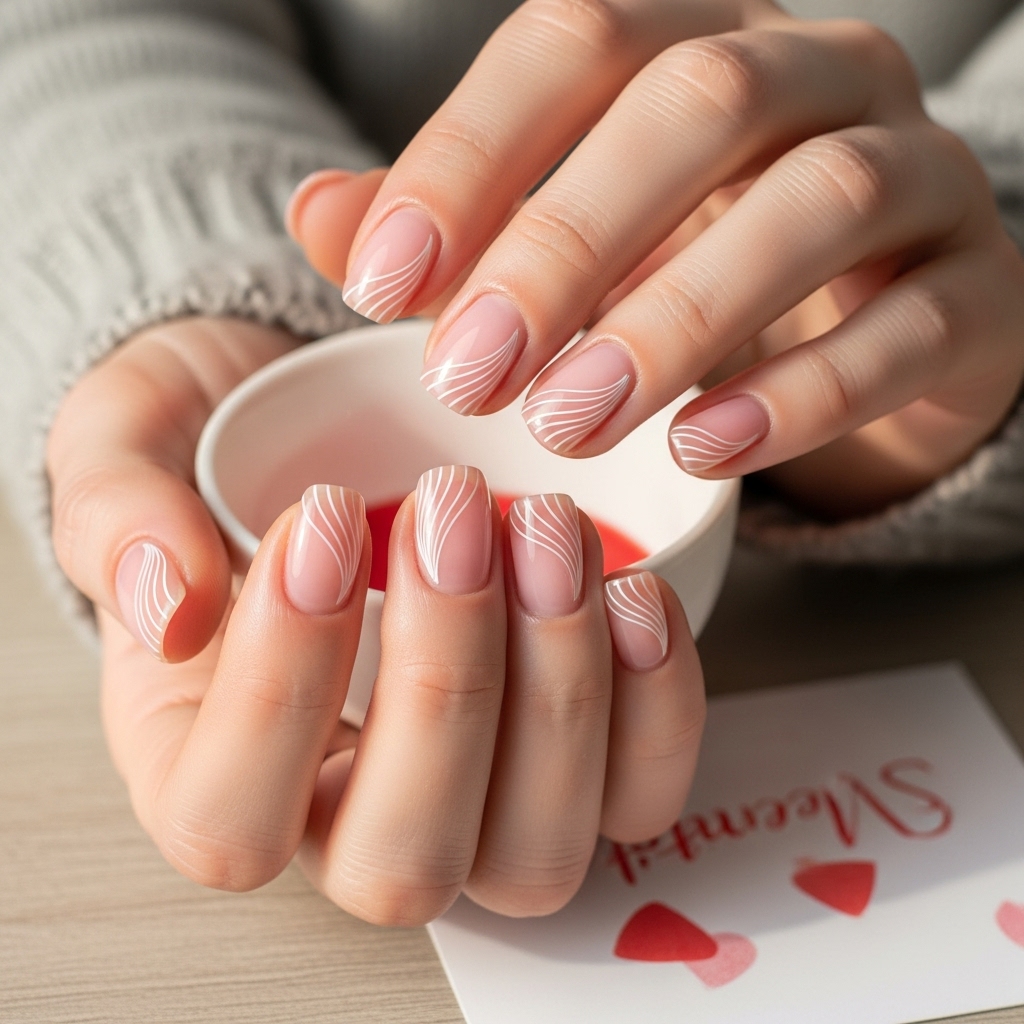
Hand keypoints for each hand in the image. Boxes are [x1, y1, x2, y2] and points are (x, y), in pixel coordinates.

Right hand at [48, 320, 703, 921]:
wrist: (326, 427)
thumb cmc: (223, 451)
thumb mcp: (131, 447)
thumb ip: (119, 516)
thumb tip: (165, 602)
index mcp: (209, 772)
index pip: (231, 814)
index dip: (279, 682)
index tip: (318, 515)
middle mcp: (346, 819)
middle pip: (405, 857)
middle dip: (444, 680)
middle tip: (452, 509)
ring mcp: (477, 806)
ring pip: (536, 847)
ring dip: (559, 684)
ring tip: (547, 524)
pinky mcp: (579, 759)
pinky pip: (639, 794)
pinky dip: (655, 700)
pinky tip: (631, 587)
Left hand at [288, 0, 1023, 518]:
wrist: (879, 337)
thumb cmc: (703, 280)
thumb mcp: (575, 248)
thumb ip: (457, 230)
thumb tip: (321, 217)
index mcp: (705, 47)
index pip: (579, 41)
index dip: (471, 152)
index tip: (379, 280)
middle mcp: (821, 80)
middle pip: (700, 104)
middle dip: (568, 242)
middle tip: (470, 377)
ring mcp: (922, 179)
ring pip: (820, 201)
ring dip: (678, 318)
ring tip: (571, 423)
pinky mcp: (979, 293)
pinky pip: (910, 327)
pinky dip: (801, 394)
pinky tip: (703, 451)